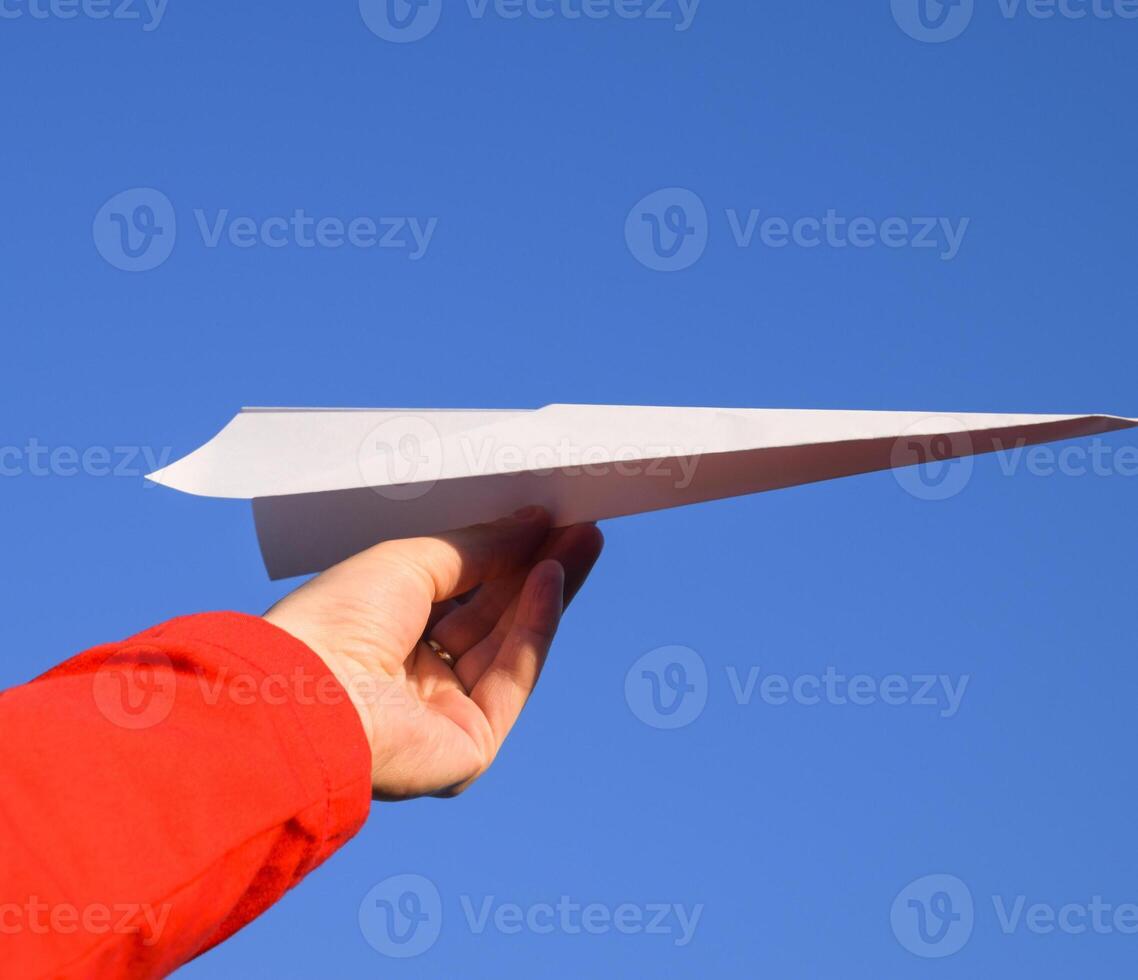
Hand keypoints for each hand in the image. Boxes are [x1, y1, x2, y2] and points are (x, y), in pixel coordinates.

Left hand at [264, 508, 602, 799]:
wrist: (305, 694)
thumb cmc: (337, 619)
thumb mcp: (411, 561)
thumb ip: (480, 547)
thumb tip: (534, 523)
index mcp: (385, 639)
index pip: (459, 594)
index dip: (503, 556)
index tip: (544, 518)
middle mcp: (414, 680)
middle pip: (493, 617)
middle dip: (536, 568)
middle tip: (579, 524)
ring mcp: (444, 715)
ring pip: (510, 644)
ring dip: (548, 590)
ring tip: (584, 537)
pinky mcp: (470, 746)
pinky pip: (512, 677)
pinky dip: (536, 627)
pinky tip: (552, 577)